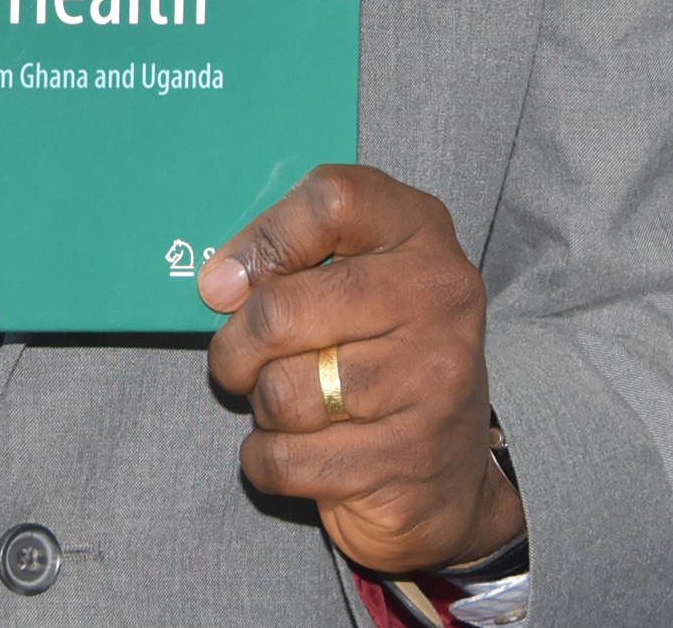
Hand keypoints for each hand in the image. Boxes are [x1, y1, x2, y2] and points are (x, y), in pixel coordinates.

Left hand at [200, 164, 525, 576]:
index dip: (263, 239)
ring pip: (279, 392)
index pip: (330, 201)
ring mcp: (431, 382)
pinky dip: (266, 460)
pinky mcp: (407, 460)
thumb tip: (221, 285)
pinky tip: (298, 451)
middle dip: (236, 347)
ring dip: (261, 407)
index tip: (226, 282)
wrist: (451, 470)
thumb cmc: (382, 355)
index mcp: (422, 232)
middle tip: (238, 360)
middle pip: (280, 311)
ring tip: (289, 405)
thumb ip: (295, 257)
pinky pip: (284, 459)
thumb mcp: (358, 277)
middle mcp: (439, 298)